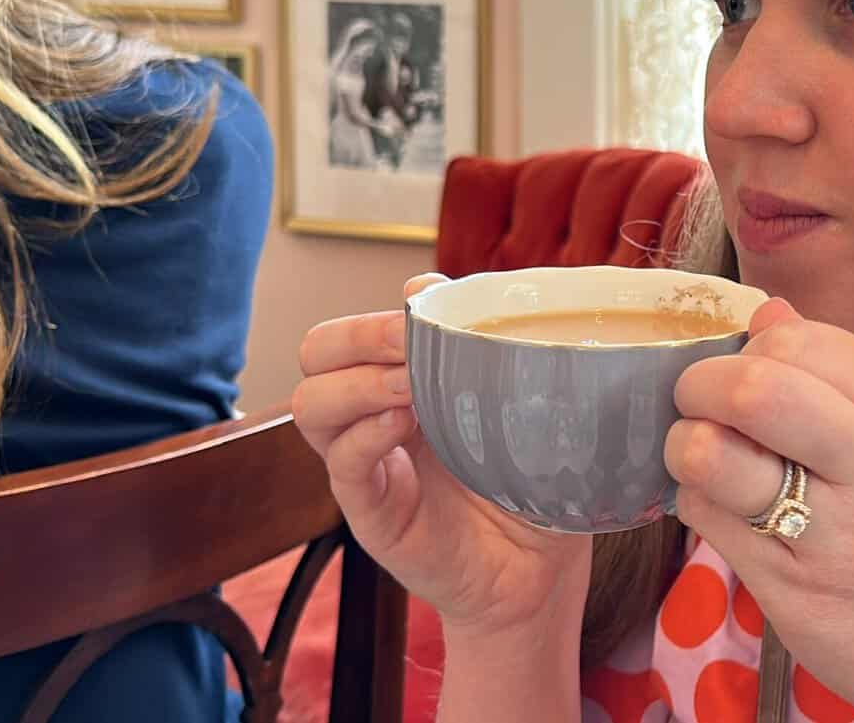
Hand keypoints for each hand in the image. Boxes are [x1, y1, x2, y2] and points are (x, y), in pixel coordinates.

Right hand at [292, 274, 591, 638]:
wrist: (541, 564)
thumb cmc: (528, 476)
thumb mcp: (509, 402)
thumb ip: (478, 349)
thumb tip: (428, 289)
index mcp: (401, 382)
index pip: (351, 332)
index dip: (378, 315)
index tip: (426, 310)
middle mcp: (372, 415)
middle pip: (318, 354)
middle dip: (358, 336)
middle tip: (408, 342)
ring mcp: (366, 463)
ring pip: (312, 404)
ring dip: (359, 383)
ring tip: (408, 386)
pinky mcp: (371, 512)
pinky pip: (342, 465)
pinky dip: (365, 436)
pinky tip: (401, 425)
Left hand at [664, 301, 853, 722]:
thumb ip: (841, 374)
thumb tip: (765, 314)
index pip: (800, 340)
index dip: (752, 347)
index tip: (747, 369)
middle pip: (754, 388)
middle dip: (701, 383)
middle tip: (698, 400)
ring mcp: (834, 533)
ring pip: (712, 453)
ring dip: (685, 444)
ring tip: (700, 452)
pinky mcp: (790, 588)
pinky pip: (706, 516)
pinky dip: (695, 498)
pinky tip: (720, 504)